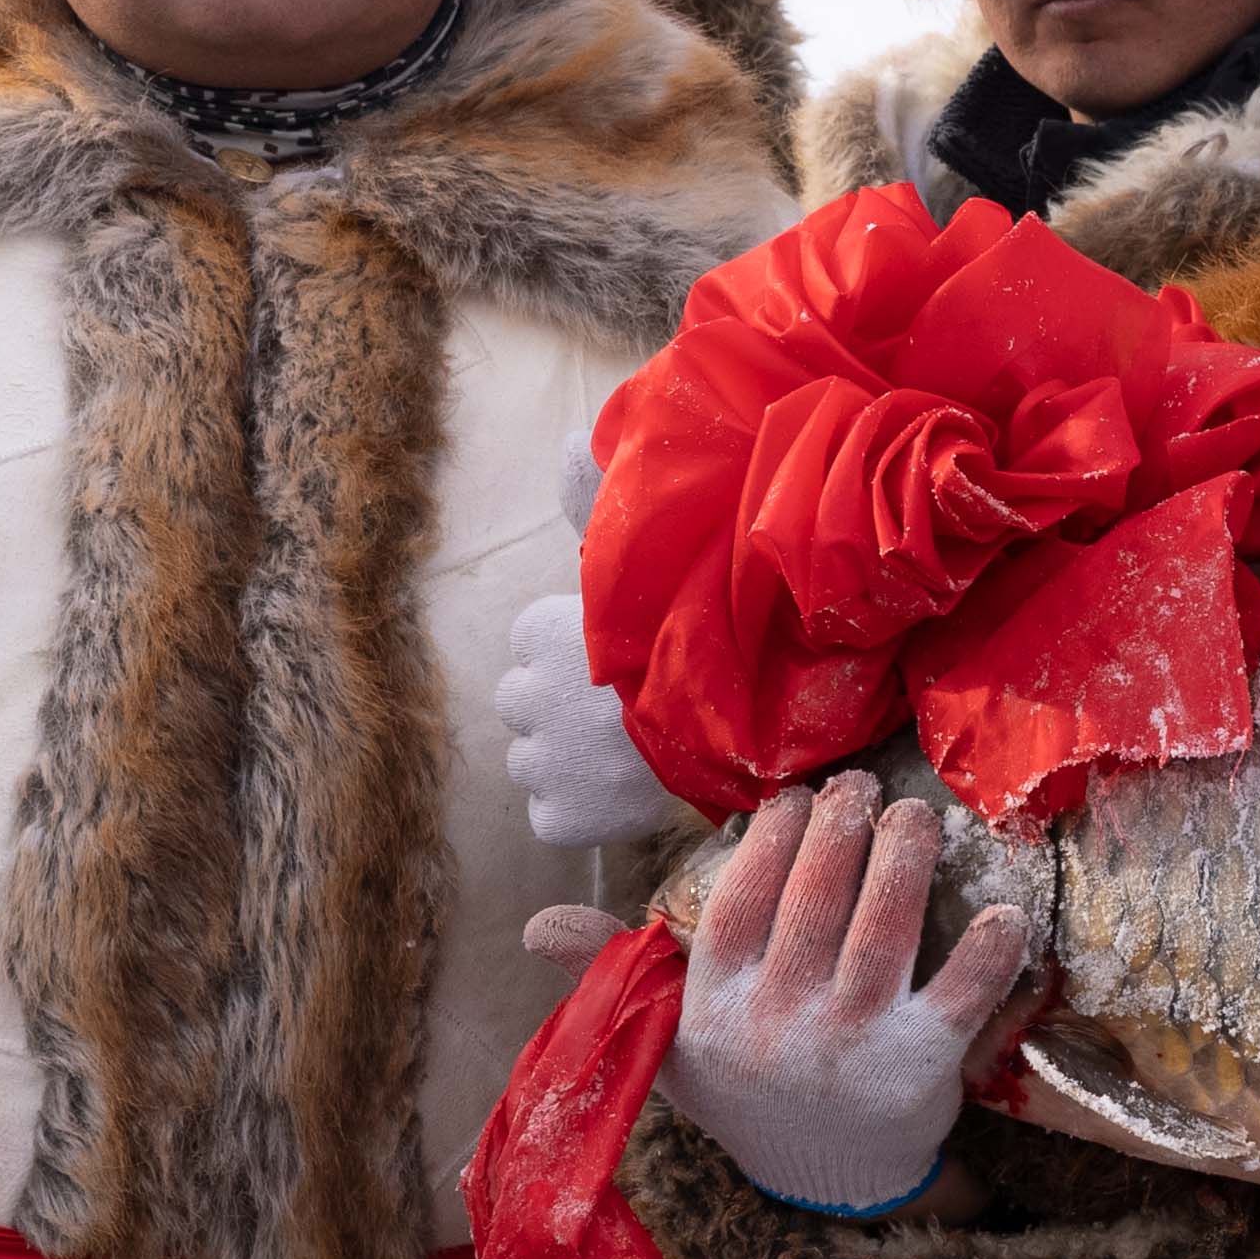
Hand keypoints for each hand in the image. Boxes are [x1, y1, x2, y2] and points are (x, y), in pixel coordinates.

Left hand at [497, 431, 681, 848]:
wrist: (736, 729)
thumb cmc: (700, 636)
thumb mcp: (654, 558)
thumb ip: (602, 502)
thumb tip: (571, 439)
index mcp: (537, 632)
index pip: (529, 644)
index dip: (578, 648)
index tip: (625, 656)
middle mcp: (523, 698)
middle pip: (525, 702)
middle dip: (564, 704)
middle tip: (629, 705)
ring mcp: (540, 764)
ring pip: (539, 761)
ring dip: (574, 758)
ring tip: (632, 748)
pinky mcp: (561, 819)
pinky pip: (556, 815)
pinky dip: (585, 809)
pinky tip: (627, 788)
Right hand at [644, 773, 1038, 1214]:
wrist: (826, 1183)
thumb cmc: (748, 1091)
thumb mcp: (670, 1043)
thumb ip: (619, 973)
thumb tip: (538, 925)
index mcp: (716, 1010)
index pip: (740, 905)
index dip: (769, 842)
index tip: (792, 798)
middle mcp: (781, 1024)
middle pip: (814, 902)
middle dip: (841, 829)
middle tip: (861, 785)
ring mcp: (854, 1044)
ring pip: (884, 930)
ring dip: (905, 860)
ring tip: (916, 815)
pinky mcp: (922, 1066)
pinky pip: (961, 998)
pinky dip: (986, 953)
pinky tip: (1004, 910)